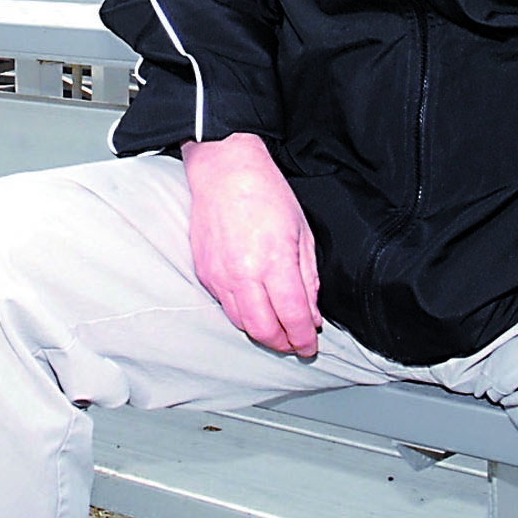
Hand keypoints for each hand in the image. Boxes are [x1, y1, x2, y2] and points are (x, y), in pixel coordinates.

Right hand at [181, 133, 322, 355]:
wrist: (225, 171)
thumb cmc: (266, 194)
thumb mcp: (301, 232)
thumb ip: (308, 278)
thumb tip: (312, 314)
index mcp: (274, 260)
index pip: (292, 316)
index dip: (304, 339)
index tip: (310, 346)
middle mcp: (243, 272)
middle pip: (263, 330)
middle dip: (283, 344)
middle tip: (296, 343)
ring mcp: (219, 274)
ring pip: (241, 323)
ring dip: (262, 332)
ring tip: (278, 329)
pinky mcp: (204, 272)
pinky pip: (225, 305)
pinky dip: (243, 313)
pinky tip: (255, 305)